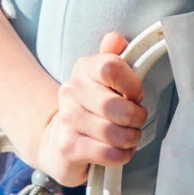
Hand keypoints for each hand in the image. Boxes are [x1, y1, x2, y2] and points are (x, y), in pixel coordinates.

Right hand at [28, 32, 146, 184]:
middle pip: (118, 106)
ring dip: (130, 139)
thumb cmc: (92, 111)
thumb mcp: (104, 81)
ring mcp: (68, 120)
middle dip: (136, 118)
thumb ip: (113, 57)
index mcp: (83, 69)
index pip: (111, 67)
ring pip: (116, 133)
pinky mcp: (69, 147)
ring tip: (127, 137)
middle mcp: (71, 91)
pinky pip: (109, 153)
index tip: (135, 95)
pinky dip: (121, 155)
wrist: (57, 142)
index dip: (132, 84)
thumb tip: (114, 39)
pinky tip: (118, 151)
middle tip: (135, 122)